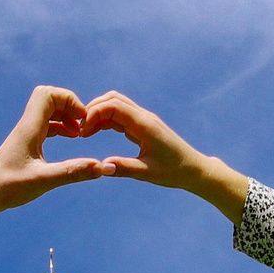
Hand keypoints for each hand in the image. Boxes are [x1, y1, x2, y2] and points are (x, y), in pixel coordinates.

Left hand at [0, 86, 115, 222]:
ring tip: (79, 134)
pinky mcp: (26, 142)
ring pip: (48, 111)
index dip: (69, 100)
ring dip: (66, 116)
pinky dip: (60, 127)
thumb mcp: (43, 181)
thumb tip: (102, 168)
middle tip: (82, 125)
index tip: (82, 120)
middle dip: (69, 105)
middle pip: (49, 97)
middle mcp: (27, 126)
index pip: (48, 94)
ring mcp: (26, 133)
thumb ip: (73, 172)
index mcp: (29, 129)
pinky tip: (70, 139)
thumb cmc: (7, 188)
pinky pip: (46, 124)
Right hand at [80, 91, 249, 220]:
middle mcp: (143, 117)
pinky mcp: (142, 126)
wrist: (193, 169)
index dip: (94, 114)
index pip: (113, 106)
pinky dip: (105, 120)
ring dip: (98, 114)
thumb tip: (101, 167)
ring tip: (85, 133)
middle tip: (80, 130)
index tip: (82, 133)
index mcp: (144, 124)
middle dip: (93, 110)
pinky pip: (120, 115)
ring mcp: (143, 119)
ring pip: (116, 105)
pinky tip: (95, 132)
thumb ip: (124, 168)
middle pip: (112, 99)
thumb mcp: (147, 173)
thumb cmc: (174, 171)